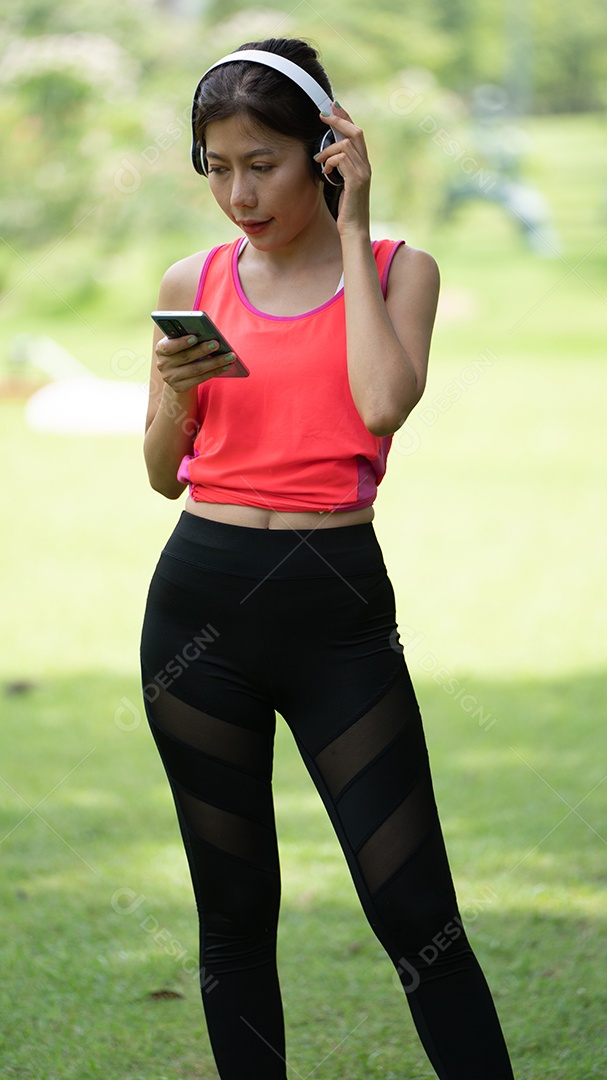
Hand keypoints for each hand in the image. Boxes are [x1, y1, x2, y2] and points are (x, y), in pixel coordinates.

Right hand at [155, 335, 234, 392]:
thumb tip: (207, 333)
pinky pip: (200, 379)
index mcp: (160, 349)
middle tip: (217, 343)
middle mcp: (163, 364)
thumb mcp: (179, 342)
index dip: (181, 342)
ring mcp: (170, 378)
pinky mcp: (179, 388)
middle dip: (203, 350)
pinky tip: (226, 366)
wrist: (176, 372)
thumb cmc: (182, 350)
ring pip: (196, 369)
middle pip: (186, 357)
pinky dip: (214, 372)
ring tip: (229, 356)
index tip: (195, 337)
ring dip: (215, 362)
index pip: (169, 346)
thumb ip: (186, 336)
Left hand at [317, 103, 370, 235]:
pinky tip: (324, 172)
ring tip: (318, 159)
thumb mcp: (341, 184)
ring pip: (346, 145)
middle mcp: (366, 166)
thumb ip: (338, 168)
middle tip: (322, 114)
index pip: (357, 134)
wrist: (354, 229)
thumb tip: (326, 155)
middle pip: (356, 132)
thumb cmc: (346, 209)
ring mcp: (363, 173)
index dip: (345, 118)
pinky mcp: (356, 182)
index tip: (332, 107)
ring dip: (328, 149)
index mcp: (363, 164)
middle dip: (338, 120)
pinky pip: (342, 160)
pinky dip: (330, 162)